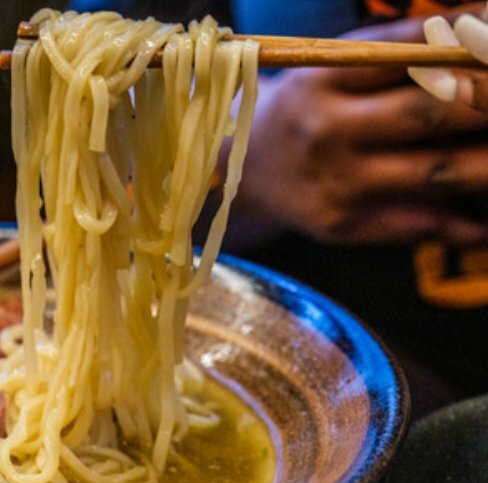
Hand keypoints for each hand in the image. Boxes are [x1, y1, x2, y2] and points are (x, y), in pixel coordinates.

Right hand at [231, 13, 487, 245]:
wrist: (243, 176)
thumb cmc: (306, 111)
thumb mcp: (334, 69)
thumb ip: (400, 50)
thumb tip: (483, 31)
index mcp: (325, 79)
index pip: (415, 51)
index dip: (476, 42)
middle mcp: (328, 131)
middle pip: (435, 111)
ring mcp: (339, 183)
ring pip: (443, 171)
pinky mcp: (347, 225)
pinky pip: (425, 223)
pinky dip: (472, 222)